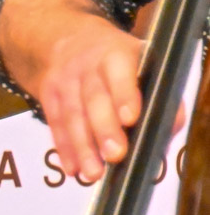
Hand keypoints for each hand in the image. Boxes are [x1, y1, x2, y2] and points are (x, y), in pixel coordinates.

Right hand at [0, 0, 184, 182]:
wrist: (66, 41)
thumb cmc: (116, 59)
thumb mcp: (138, 58)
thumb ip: (155, 90)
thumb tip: (167, 127)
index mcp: (116, 54)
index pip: (119, 73)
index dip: (124, 95)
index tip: (131, 118)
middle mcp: (87, 67)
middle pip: (93, 99)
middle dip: (104, 129)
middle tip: (116, 155)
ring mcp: (64, 84)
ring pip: (72, 117)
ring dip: (83, 147)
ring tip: (94, 173)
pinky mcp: (48, 99)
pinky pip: (56, 127)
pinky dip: (65, 150)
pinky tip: (73, 169)